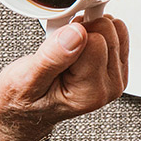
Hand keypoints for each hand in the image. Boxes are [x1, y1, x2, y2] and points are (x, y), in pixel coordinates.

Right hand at [0, 16, 129, 140]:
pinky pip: (116, 34)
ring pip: (115, 30)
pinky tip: (76, 46)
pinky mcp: (115, 68)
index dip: (71, 35)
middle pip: (109, 33)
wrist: (26, 111)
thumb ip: (52, 57)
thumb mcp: (26, 79)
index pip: (95, 41)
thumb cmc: (23, 99)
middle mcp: (108, 86)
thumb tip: (77, 33)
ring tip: (66, 49)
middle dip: (82, 31)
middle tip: (59, 48)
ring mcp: (114, 77)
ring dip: (88, 31)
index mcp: (91, 93)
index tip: (55, 46)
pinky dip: (94, 32)